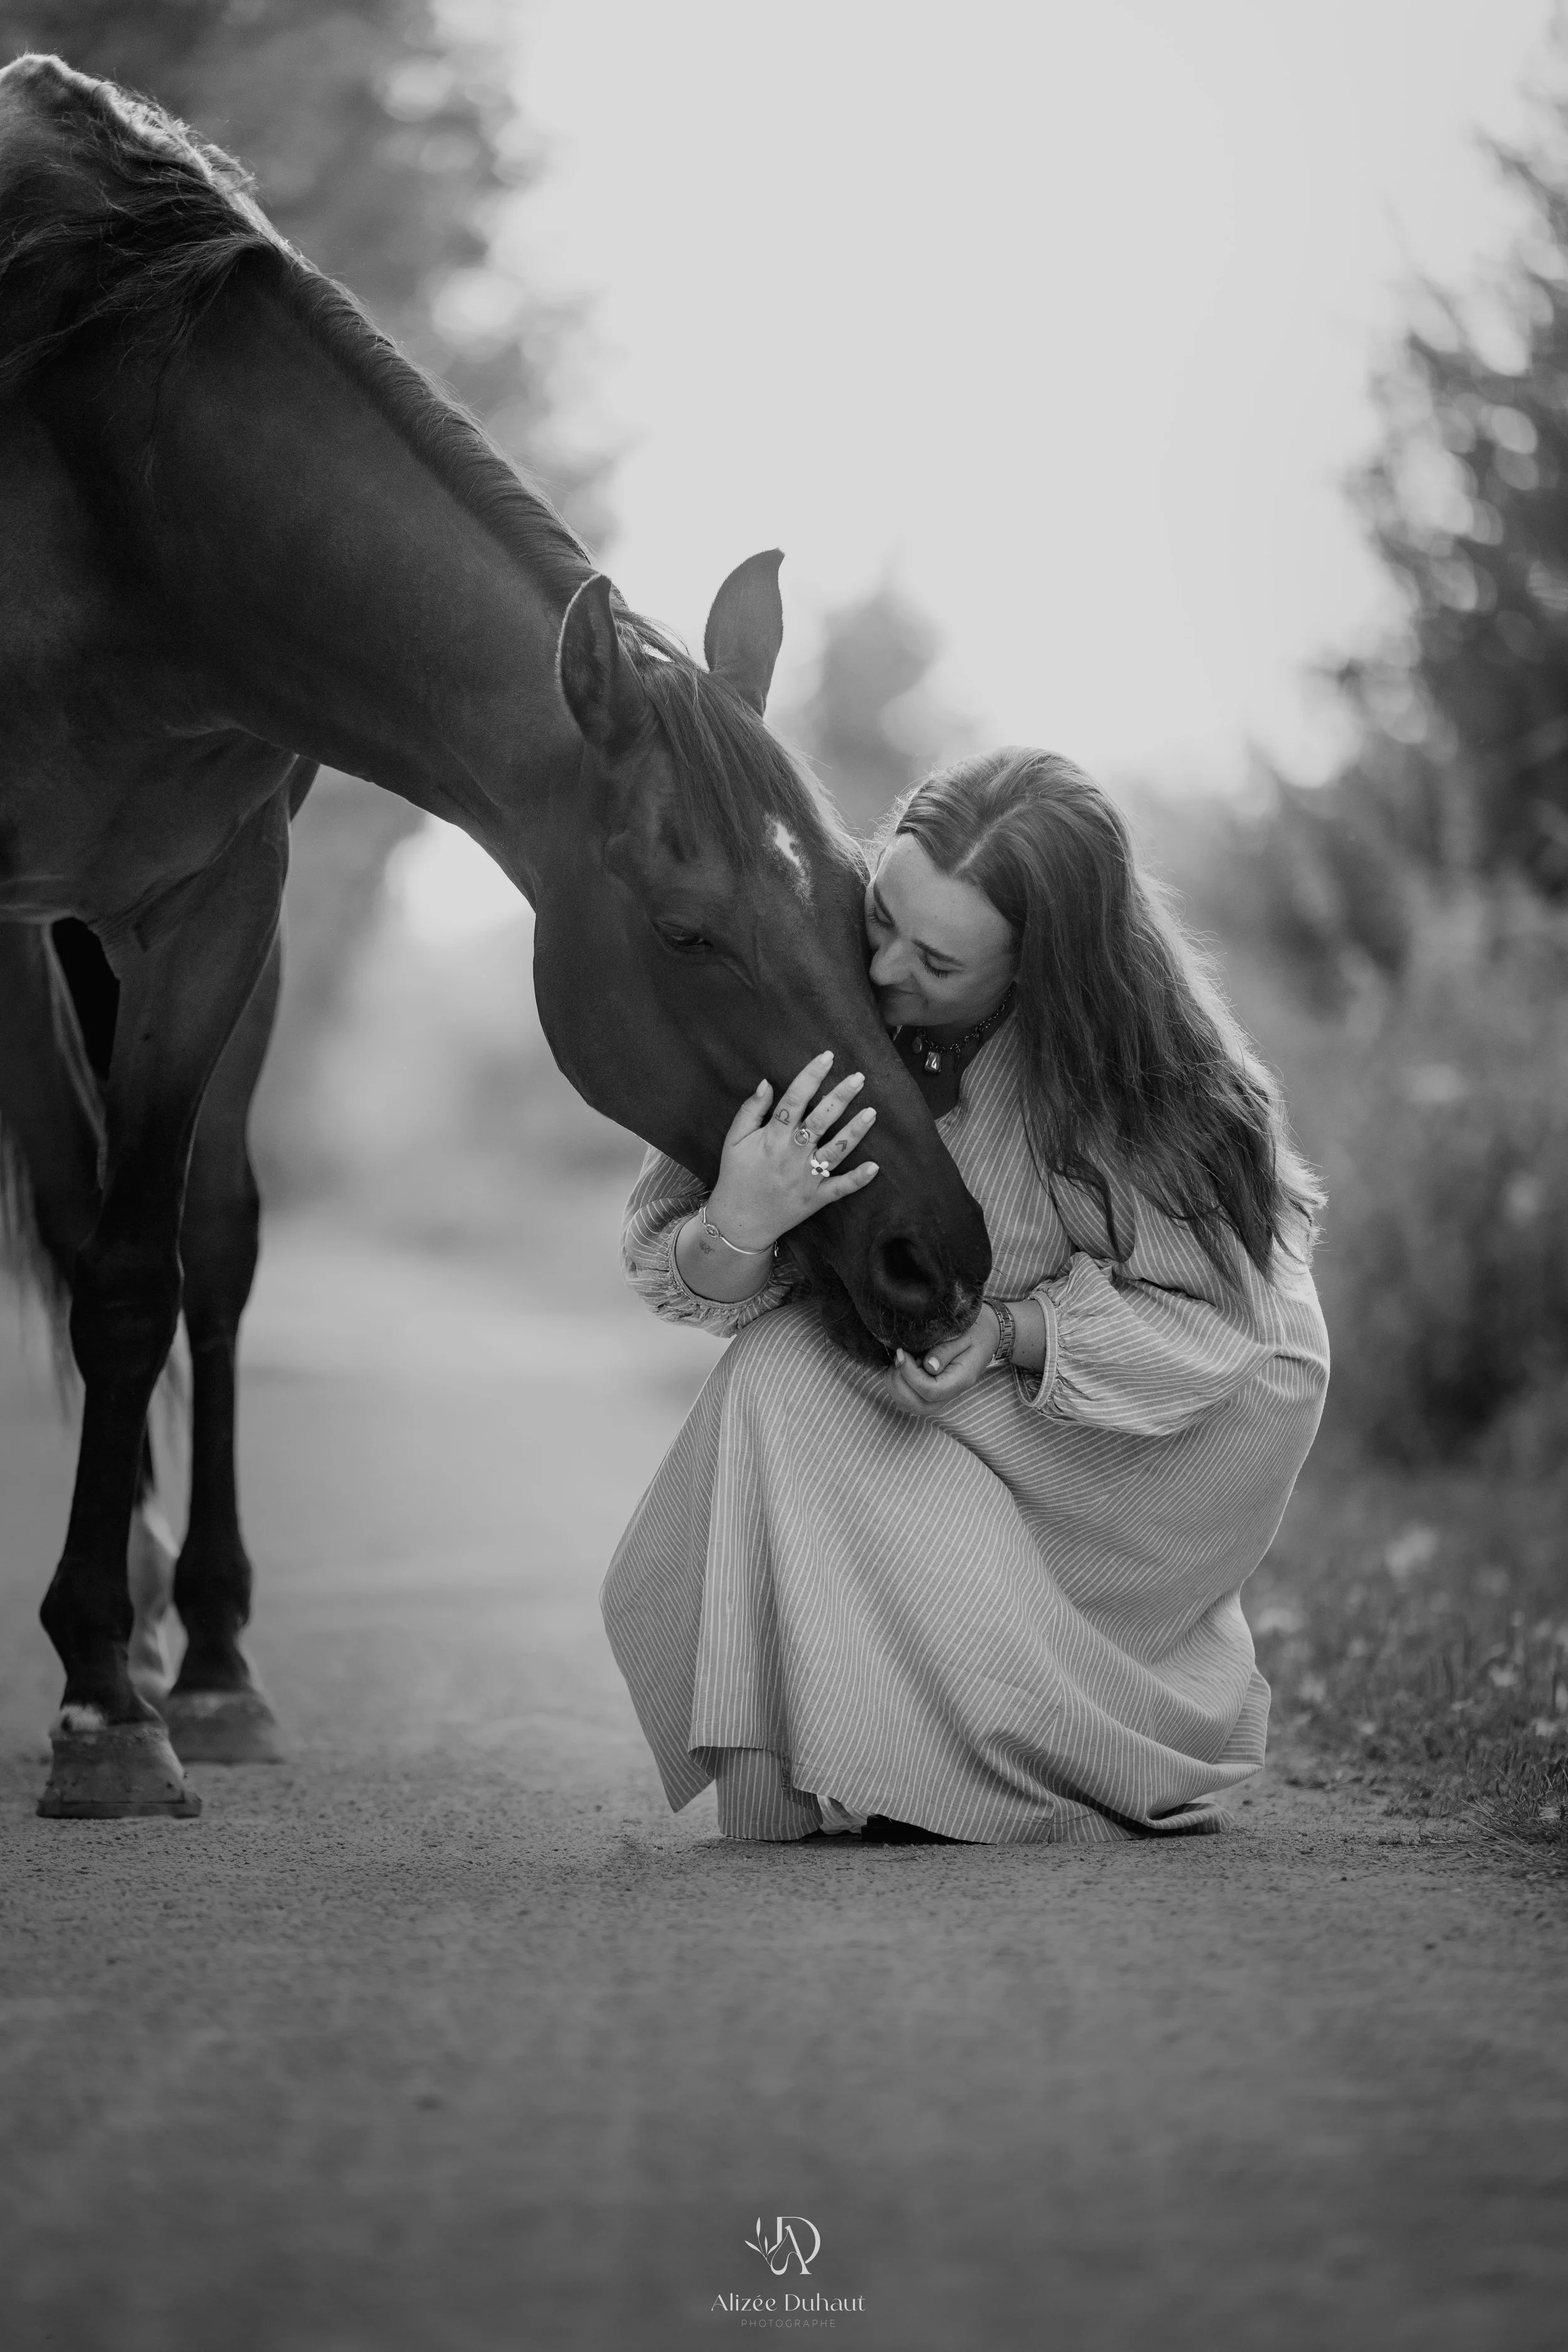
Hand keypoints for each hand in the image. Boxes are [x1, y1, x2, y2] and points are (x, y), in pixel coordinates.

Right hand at [706, 1052, 878, 1250]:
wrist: (738, 1221)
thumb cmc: (736, 1175)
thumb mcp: (734, 1140)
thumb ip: (750, 1110)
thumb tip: (767, 1082)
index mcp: (772, 1137)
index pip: (794, 1100)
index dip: (811, 1076)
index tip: (827, 1057)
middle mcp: (792, 1154)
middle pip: (820, 1120)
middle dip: (840, 1097)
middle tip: (859, 1077)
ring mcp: (807, 1177)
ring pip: (835, 1151)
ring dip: (855, 1132)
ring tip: (872, 1112)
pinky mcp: (816, 1198)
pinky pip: (840, 1188)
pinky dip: (858, 1179)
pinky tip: (875, 1167)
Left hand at [885, 1306, 998, 1416]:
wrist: (987, 1335)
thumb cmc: (976, 1332)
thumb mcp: (964, 1335)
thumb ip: (946, 1350)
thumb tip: (928, 1366)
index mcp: (961, 1379)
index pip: (929, 1390)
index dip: (910, 1374)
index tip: (902, 1352)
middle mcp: (951, 1393)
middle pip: (917, 1404)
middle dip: (900, 1382)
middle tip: (899, 1356)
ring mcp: (940, 1396)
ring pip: (909, 1405)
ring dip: (896, 1385)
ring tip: (899, 1361)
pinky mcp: (931, 1392)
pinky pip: (908, 1399)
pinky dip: (897, 1386)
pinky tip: (900, 1366)